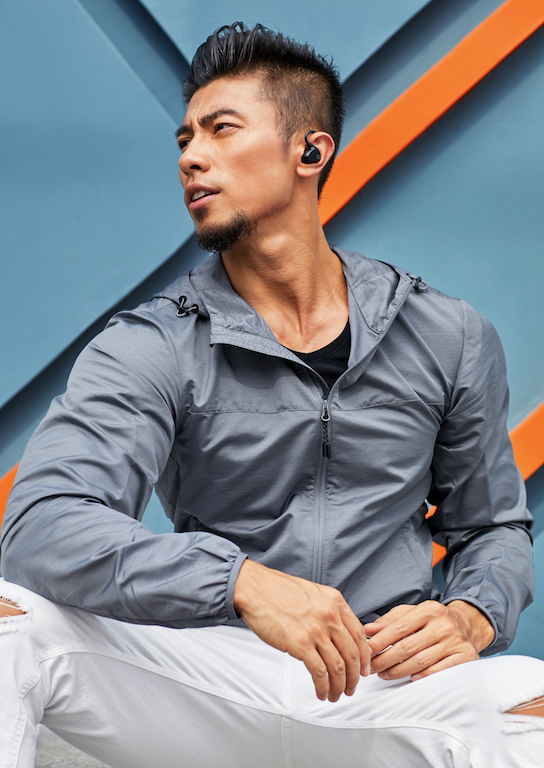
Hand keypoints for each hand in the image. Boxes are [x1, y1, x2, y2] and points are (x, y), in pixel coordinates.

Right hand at [234, 559, 370, 701]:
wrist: (254, 589)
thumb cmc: (277, 591)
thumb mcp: (313, 593)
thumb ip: (328, 610)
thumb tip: (339, 633)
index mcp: (335, 602)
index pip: (359, 635)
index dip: (364, 657)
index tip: (363, 669)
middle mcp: (330, 615)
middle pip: (352, 654)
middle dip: (355, 677)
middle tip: (352, 688)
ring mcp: (316, 630)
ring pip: (339, 667)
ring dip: (340, 686)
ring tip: (336, 695)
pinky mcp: (300, 644)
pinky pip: (320, 672)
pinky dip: (324, 686)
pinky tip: (322, 692)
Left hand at [364, 600, 494, 681]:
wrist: (468, 625)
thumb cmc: (433, 620)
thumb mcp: (413, 613)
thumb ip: (389, 621)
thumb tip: (367, 630)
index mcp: (429, 610)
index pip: (399, 627)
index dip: (380, 641)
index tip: (366, 651)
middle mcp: (443, 624)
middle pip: (408, 646)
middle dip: (385, 659)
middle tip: (371, 668)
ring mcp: (456, 642)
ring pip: (421, 661)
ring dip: (398, 671)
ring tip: (384, 674)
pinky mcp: (465, 657)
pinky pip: (439, 671)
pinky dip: (422, 676)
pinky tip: (409, 678)